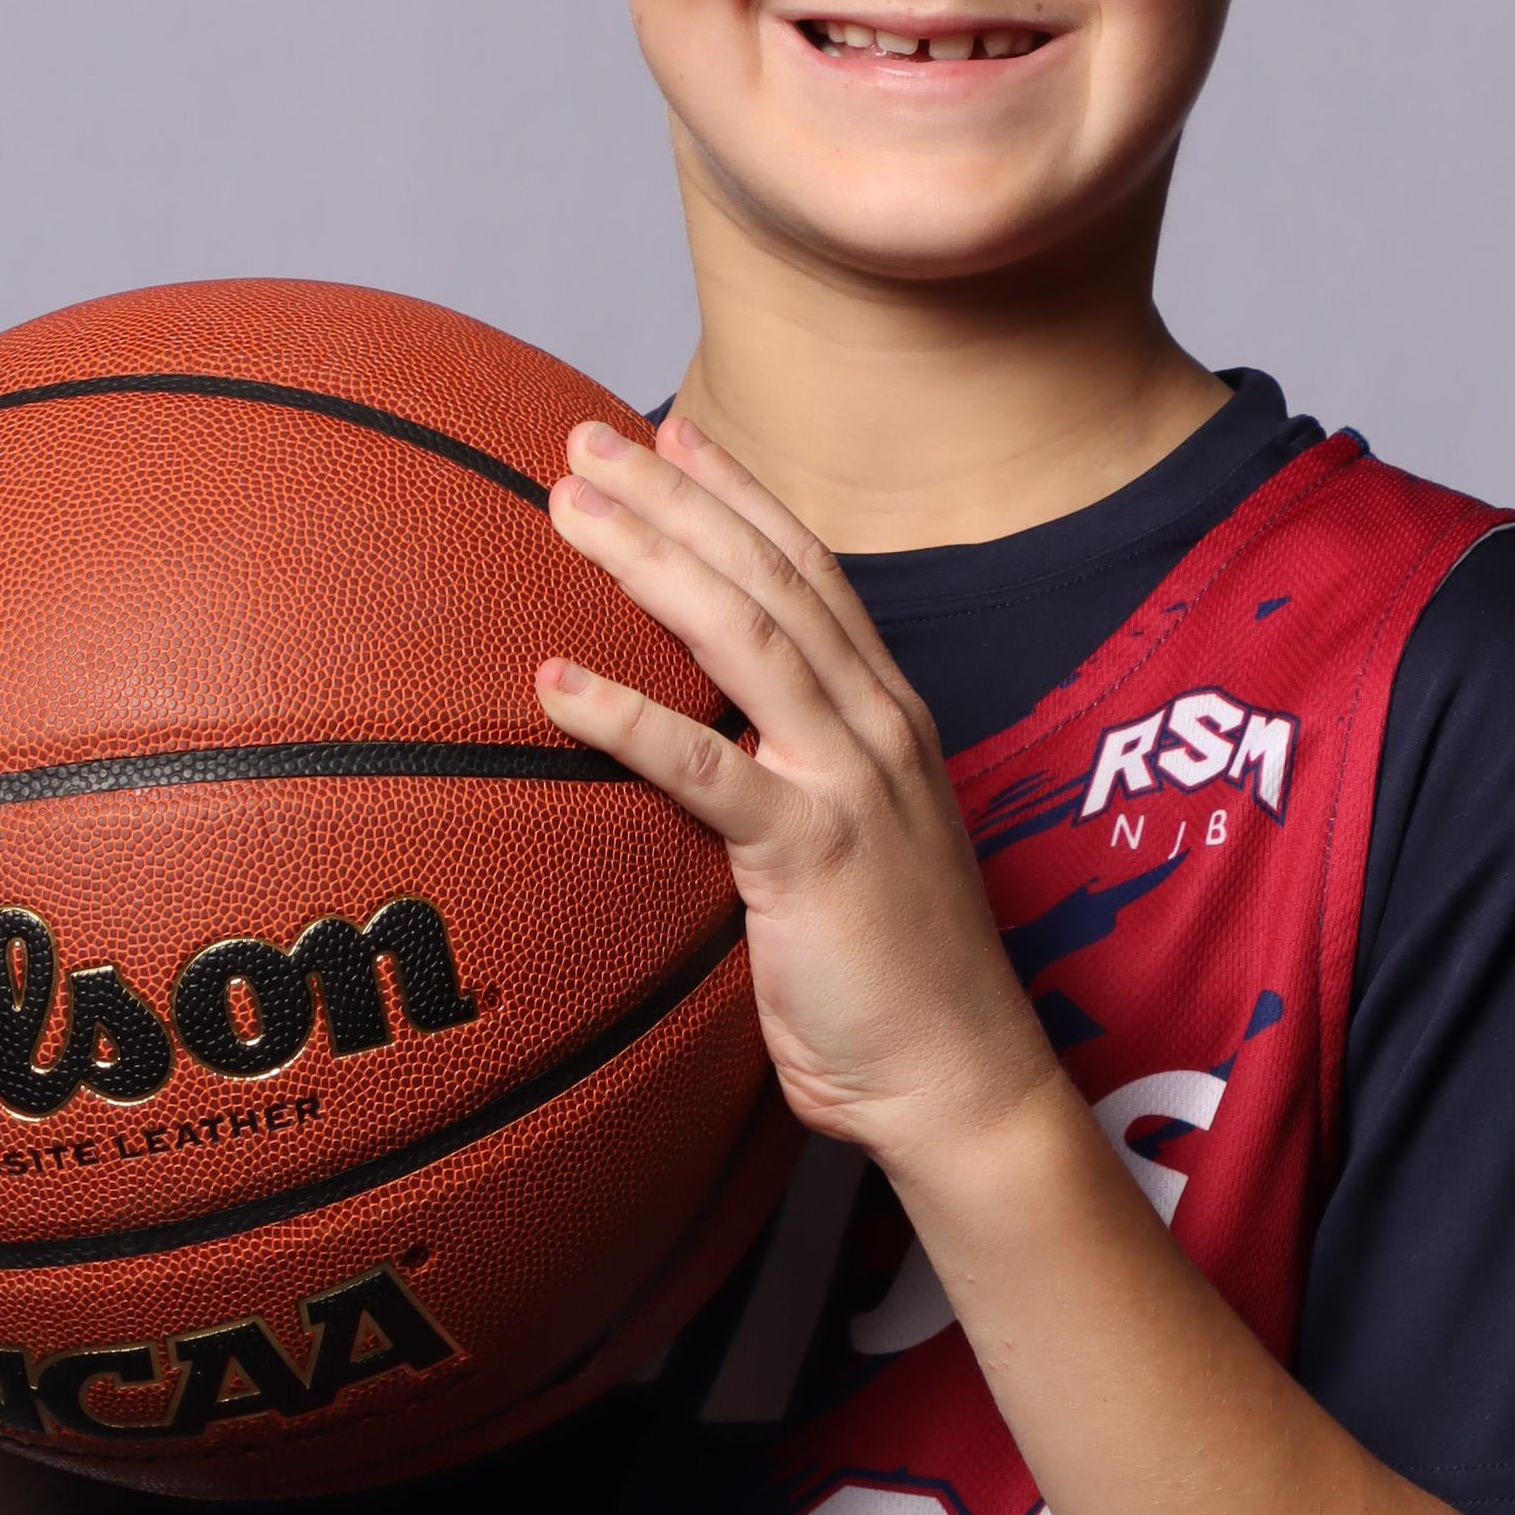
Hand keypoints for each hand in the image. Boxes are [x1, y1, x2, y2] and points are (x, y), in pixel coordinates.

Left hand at [536, 415, 1058, 1180]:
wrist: (960, 1079)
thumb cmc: (892, 983)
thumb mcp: (847, 853)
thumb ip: (787, 790)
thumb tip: (701, 764)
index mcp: (888, 719)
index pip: (810, 573)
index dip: (738, 496)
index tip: (671, 434)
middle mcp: (877, 728)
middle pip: (767, 577)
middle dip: (675, 495)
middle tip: (585, 441)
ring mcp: (850, 784)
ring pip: (744, 635)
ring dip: (648, 560)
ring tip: (566, 510)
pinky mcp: (812, 854)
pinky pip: (706, 768)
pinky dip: (627, 715)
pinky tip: (555, 680)